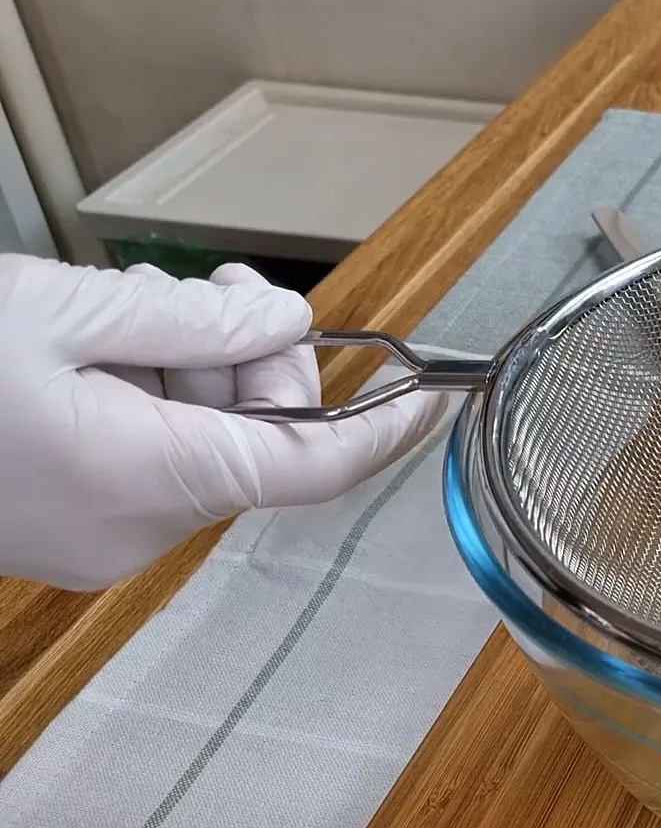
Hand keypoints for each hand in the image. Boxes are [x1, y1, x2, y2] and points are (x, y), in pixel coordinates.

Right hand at [0, 257, 447, 590]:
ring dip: (188, 366)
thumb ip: (194, 321)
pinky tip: (95, 345)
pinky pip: (144, 459)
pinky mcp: (63, 528)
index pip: (314, 467)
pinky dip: (144, 400)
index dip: (384, 429)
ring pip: (199, 441)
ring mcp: (94, 539)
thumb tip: (290, 324)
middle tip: (216, 287)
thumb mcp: (64, 313)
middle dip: (252, 356)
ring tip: (122, 303)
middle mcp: (136, 532)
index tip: (429, 394)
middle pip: (257, 439)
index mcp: (151, 482)